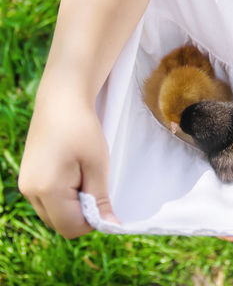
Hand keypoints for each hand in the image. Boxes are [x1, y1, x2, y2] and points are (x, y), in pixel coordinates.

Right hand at [18, 92, 118, 237]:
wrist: (60, 101)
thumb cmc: (83, 130)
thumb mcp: (97, 165)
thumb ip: (100, 199)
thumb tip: (110, 225)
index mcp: (46, 189)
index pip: (71, 227)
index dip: (93, 222)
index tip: (105, 201)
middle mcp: (29, 191)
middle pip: (61, 224)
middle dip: (83, 214)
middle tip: (96, 185)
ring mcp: (25, 185)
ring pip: (54, 214)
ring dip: (74, 206)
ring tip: (84, 177)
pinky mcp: (28, 178)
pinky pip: (48, 202)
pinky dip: (64, 198)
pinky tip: (74, 175)